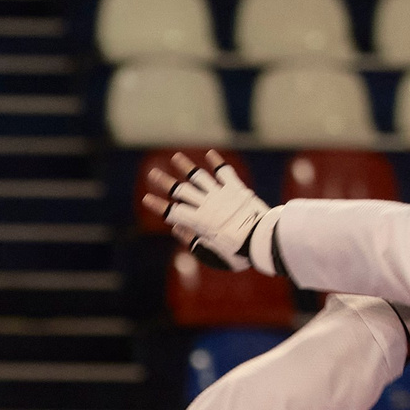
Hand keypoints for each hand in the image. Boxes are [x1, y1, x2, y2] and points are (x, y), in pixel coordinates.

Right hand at [141, 150, 274, 273]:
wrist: (263, 240)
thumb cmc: (237, 253)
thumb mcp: (211, 255)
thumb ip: (192, 241)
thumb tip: (176, 227)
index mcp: (198, 222)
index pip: (173, 212)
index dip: (158, 206)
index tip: (146, 199)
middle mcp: (206, 204)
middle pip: (181, 191)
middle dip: (165, 182)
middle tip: (152, 173)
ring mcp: (221, 195)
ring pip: (199, 177)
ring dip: (186, 167)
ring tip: (176, 157)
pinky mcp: (236, 190)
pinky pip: (225, 173)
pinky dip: (216, 163)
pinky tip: (209, 154)